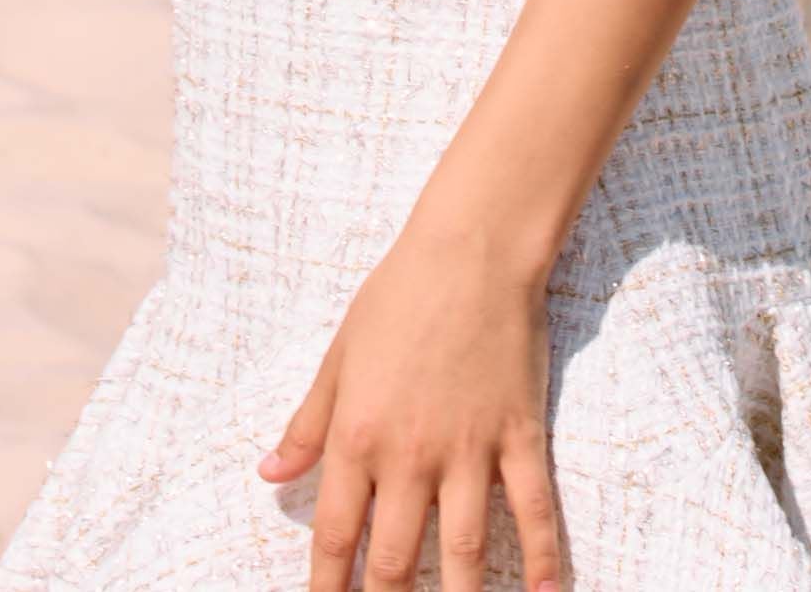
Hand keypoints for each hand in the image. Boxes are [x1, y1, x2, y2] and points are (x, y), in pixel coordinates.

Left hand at [258, 209, 564, 591]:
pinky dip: (542, 560)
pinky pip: (533, 512)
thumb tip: (268, 474)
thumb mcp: (337, 357)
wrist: (468, 252)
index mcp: (359, 434)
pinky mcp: (519, 437)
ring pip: (462, 551)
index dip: (327, 587)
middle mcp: (411, 453)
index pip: (337, 534)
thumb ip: (306, 424)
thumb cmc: (396, 297)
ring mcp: (469, 450)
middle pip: (395, 558)